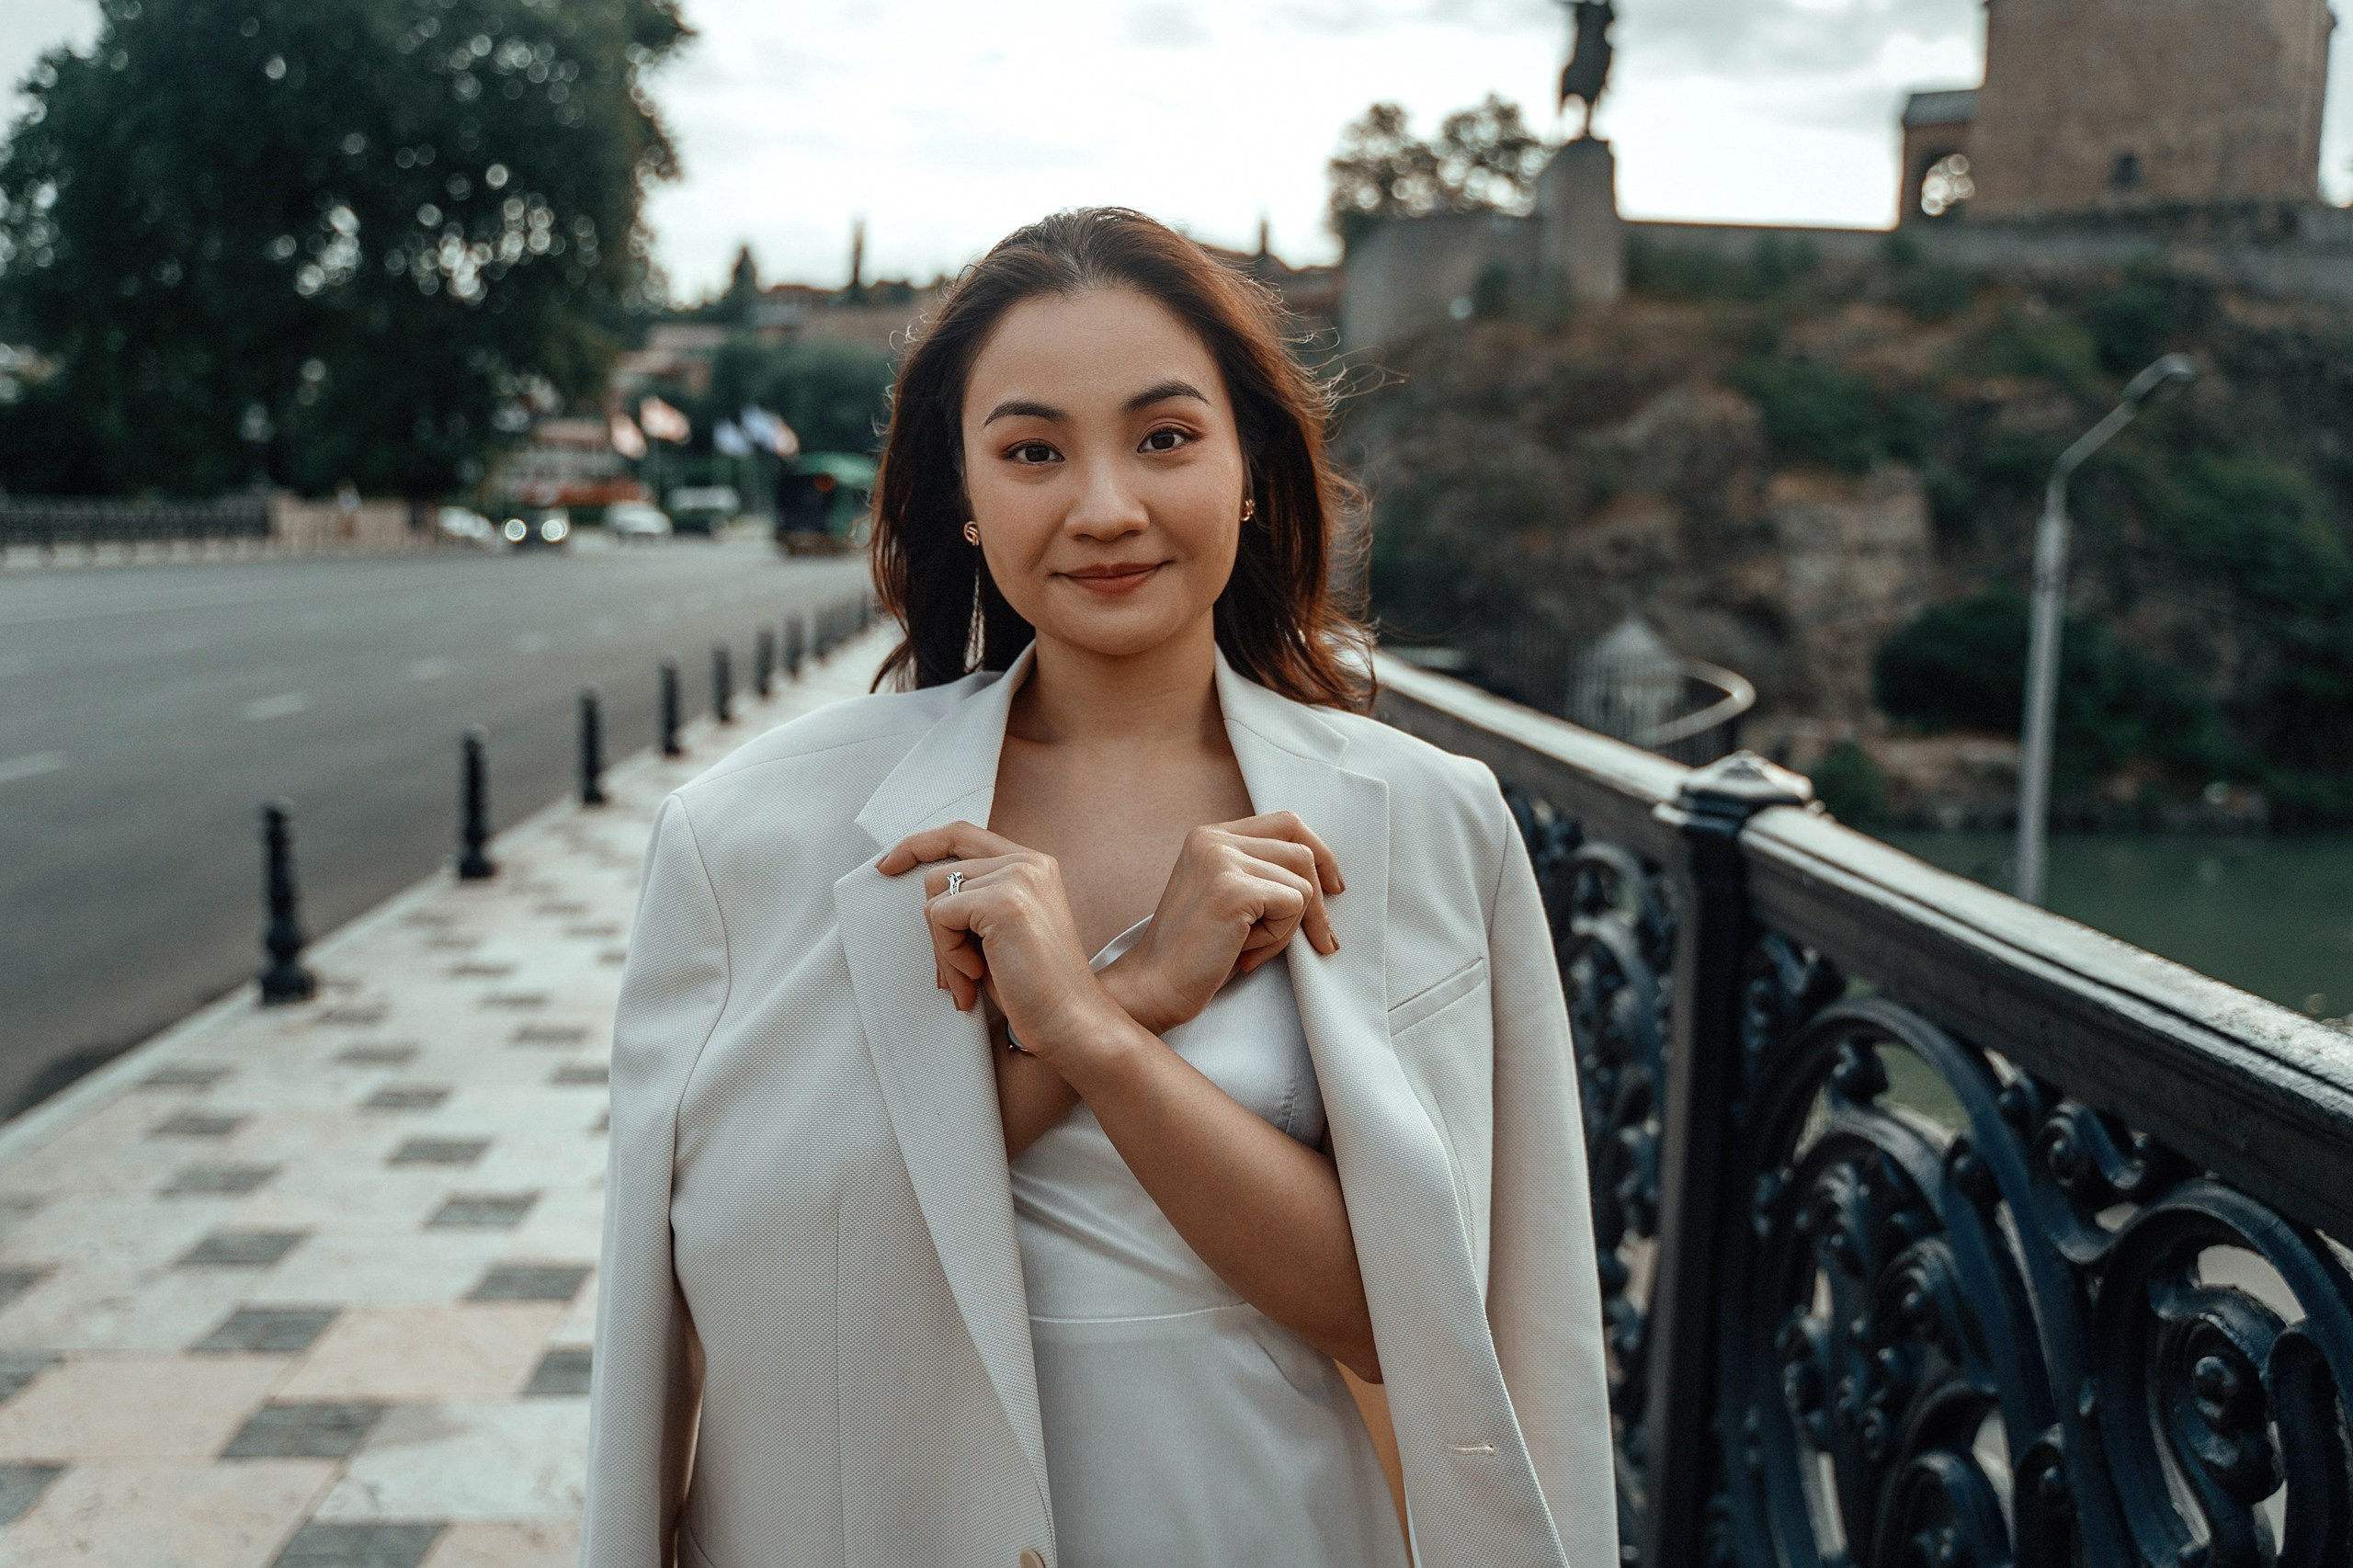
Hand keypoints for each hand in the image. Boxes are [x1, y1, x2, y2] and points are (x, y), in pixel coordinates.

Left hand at [876, 823, 1123, 1062]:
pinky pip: (940, 916)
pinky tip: (978, 975)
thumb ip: (975, 901)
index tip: (887, 865)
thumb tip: (925, 900)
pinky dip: (948, 954)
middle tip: (960, 970)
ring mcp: (1017, 878)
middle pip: (939, 873)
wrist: (1070, 1020)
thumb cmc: (1035, 987)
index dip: (919, 844)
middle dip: (938, 929)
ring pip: (936, 897)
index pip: (962, 834)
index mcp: (1031, 864)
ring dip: (944, 946)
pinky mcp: (1003, 901)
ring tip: (973, 976)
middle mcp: (1028, 862)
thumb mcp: (1001, 931)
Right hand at [1099, 812, 1342, 1034]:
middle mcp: (1213, 839)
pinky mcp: (1232, 889)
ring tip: (1253, 947)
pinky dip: (1279, 938)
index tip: (1334, 888)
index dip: (1320, 854)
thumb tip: (1326, 874)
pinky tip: (1246, 952)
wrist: (1155, 986)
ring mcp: (1220, 860)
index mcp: (1210, 835)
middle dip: (1318, 902)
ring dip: (1289, 926)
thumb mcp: (1230, 897)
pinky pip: (1293, 905)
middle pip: (1302, 851)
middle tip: (1321, 940)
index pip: (1287, 823)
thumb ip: (1261, 872)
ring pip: (1301, 883)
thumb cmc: (1198, 952)